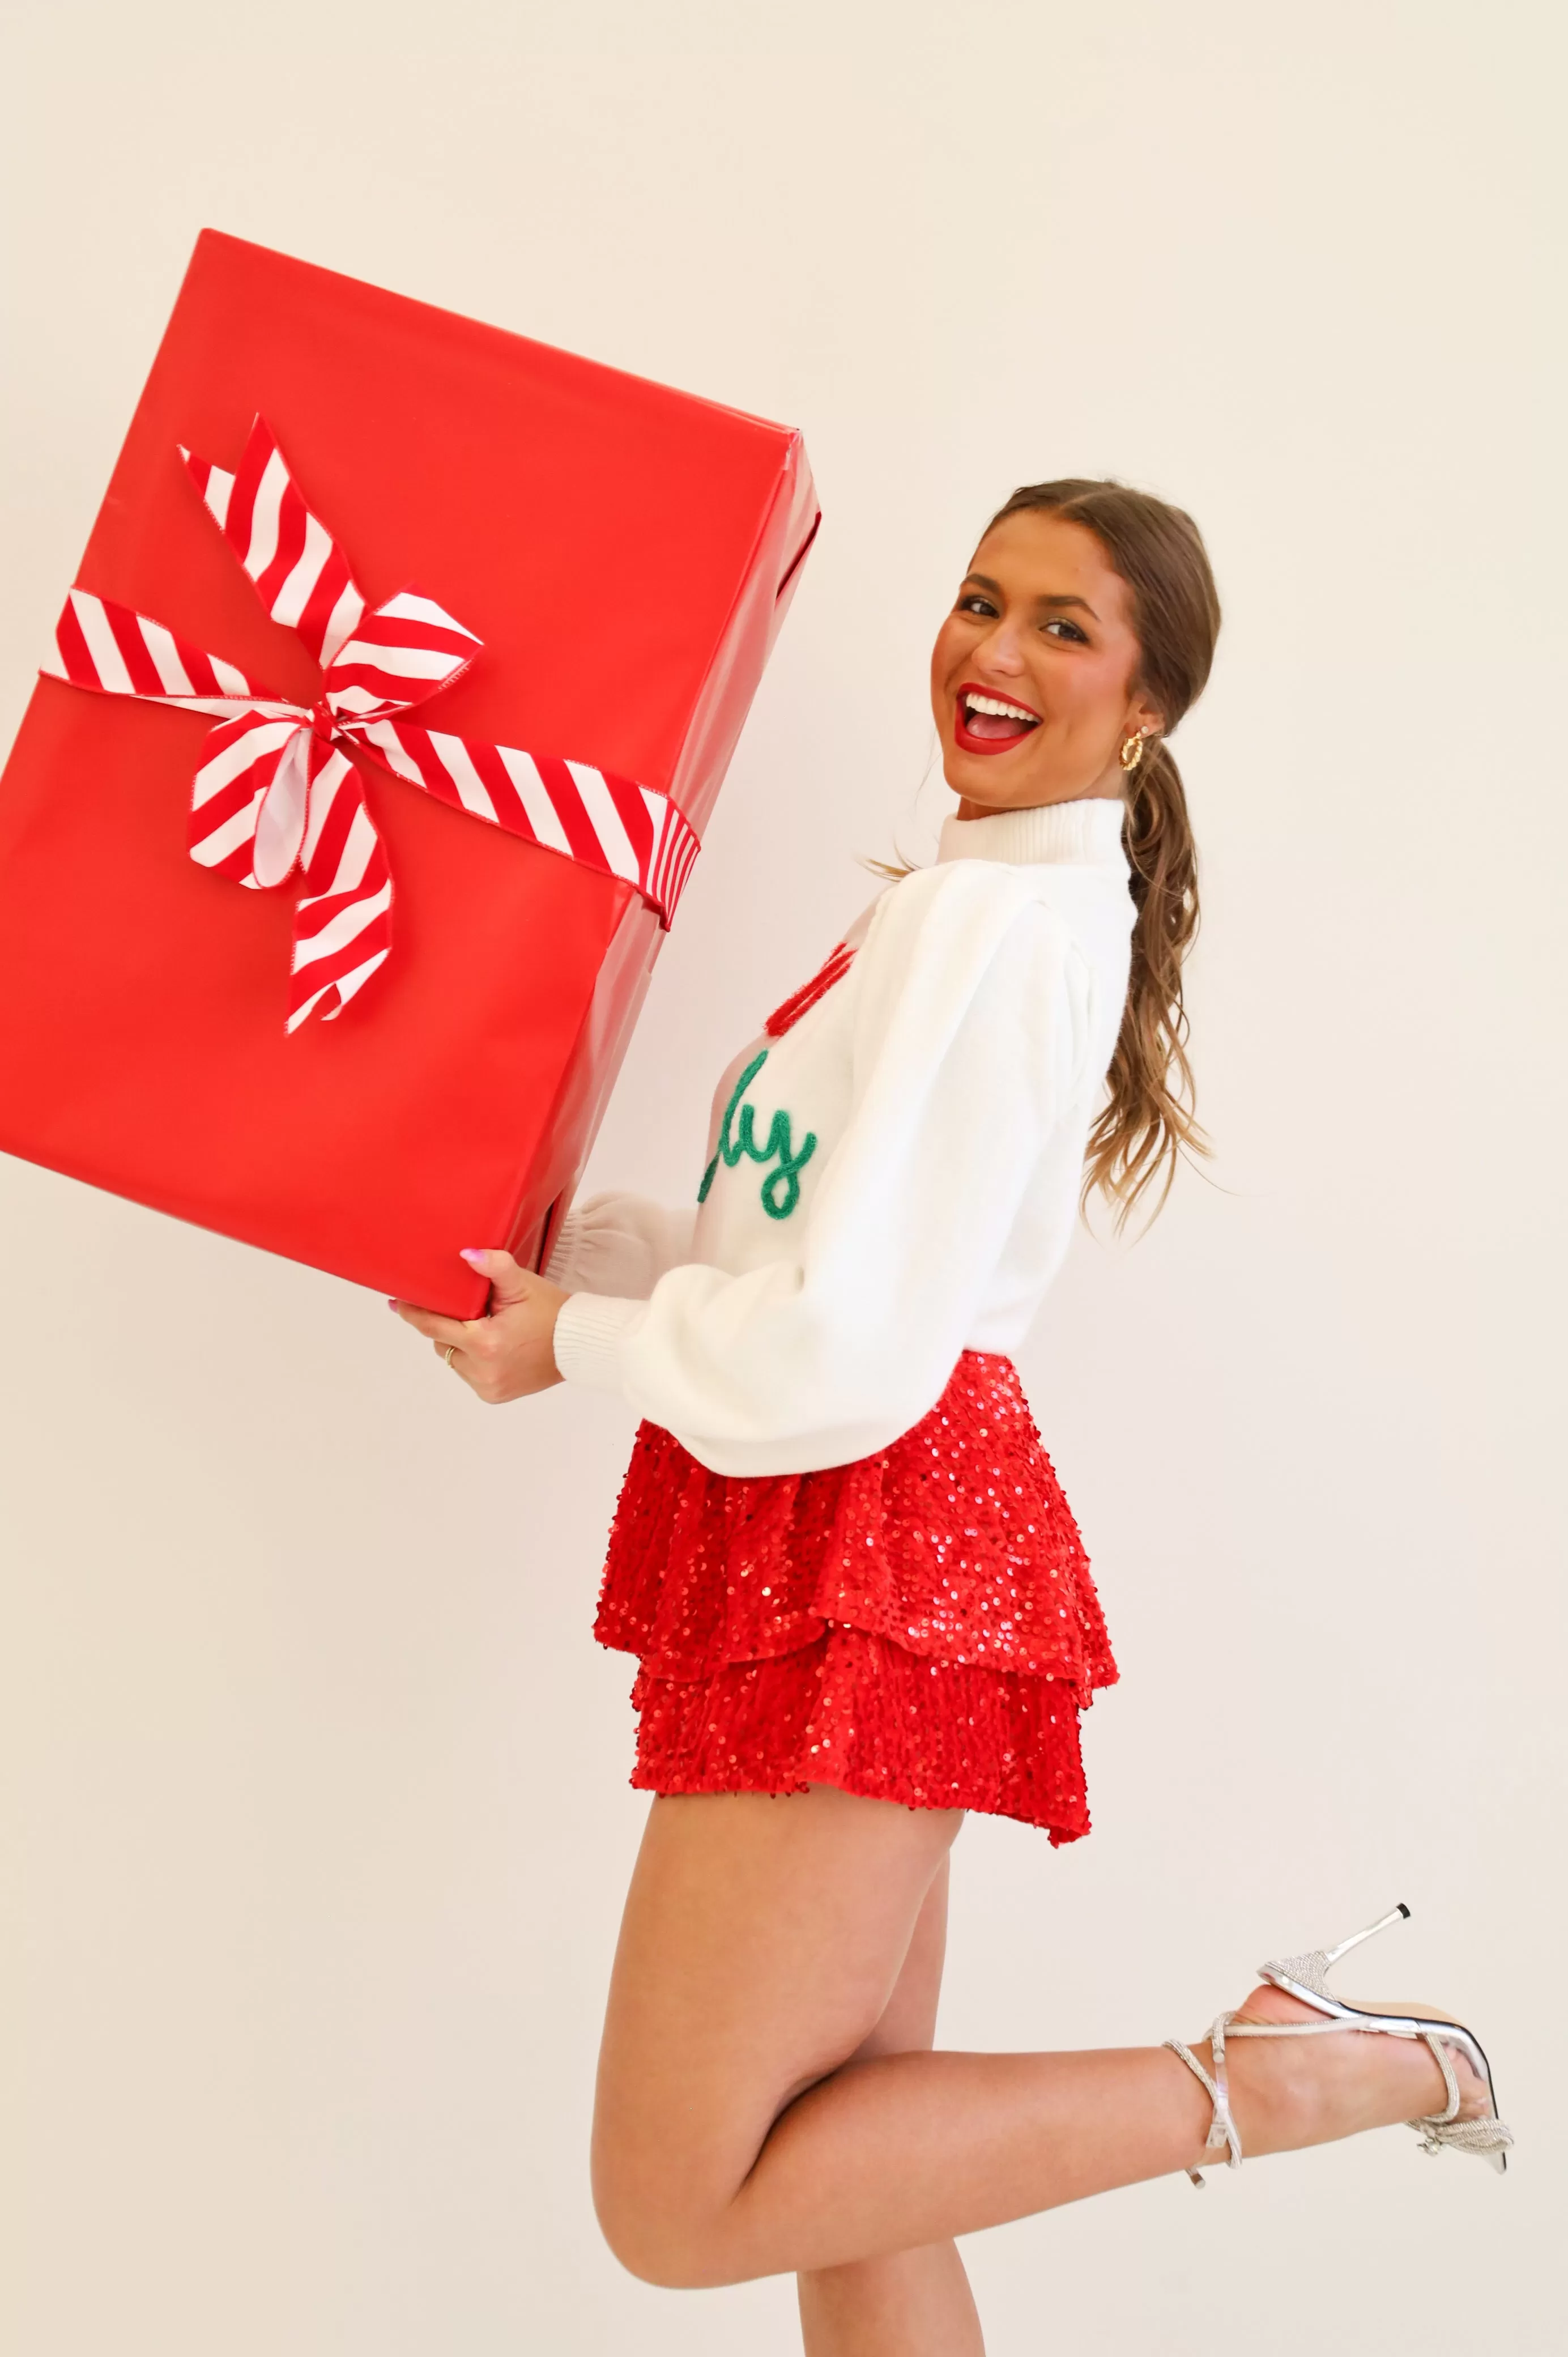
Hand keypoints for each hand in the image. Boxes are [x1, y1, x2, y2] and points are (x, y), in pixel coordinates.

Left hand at [390, 1248, 567, 1402]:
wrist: (578, 1345)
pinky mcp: (492, 1395)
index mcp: (486, 1342)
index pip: (433, 1326)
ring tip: (485, 1327)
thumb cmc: (552, 1313)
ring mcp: (487, 1386)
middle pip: (442, 1342)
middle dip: (448, 1325)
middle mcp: (483, 1370)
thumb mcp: (523, 1285)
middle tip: (468, 1309)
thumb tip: (467, 1254)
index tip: (397, 1302)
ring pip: (453, 1359)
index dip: (414, 1312)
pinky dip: (473, 1359)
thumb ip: (495, 1267)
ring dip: (460, 1344)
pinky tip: (494, 1347)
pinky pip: (468, 1373)